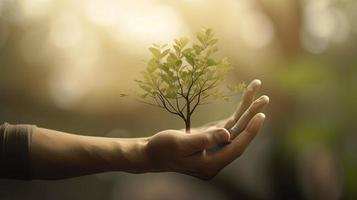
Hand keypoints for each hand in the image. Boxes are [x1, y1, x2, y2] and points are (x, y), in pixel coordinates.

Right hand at [145, 80, 268, 179]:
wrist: (151, 152)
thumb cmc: (163, 148)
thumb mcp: (181, 144)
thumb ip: (204, 140)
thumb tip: (228, 135)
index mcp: (211, 165)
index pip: (236, 147)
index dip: (249, 132)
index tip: (260, 115)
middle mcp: (216, 158)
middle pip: (239, 136)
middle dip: (252, 117)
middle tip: (265, 99)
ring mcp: (215, 149)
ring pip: (236, 129)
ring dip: (247, 113)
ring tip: (261, 96)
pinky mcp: (211, 140)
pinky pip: (227, 125)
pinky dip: (237, 113)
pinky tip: (246, 101)